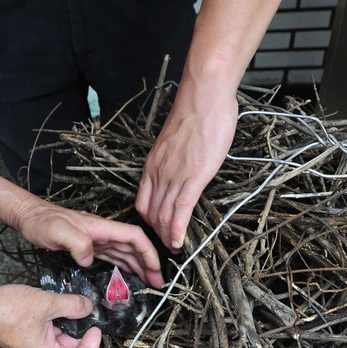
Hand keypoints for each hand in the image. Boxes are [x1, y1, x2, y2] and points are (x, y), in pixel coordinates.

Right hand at [0, 285, 100, 347]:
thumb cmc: (5, 311)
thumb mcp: (47, 304)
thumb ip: (72, 306)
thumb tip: (89, 307)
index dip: (92, 347)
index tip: (93, 328)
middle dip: (81, 331)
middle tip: (84, 310)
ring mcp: (34, 346)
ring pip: (61, 339)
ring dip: (68, 322)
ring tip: (67, 303)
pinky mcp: (28, 336)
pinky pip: (50, 332)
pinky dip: (56, 319)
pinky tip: (54, 303)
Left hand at [14, 202, 163, 288]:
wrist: (29, 217)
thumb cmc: (42, 221)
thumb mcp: (58, 231)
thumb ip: (77, 243)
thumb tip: (90, 259)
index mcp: (101, 227)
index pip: (134, 236)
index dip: (148, 252)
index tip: (155, 268)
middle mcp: (102, 232)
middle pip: (133, 247)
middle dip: (148, 263)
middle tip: (158, 283)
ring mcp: (96, 239)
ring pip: (124, 253)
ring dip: (138, 266)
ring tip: (148, 282)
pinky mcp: (88, 247)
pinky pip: (112, 256)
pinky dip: (123, 266)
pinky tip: (128, 275)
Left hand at [136, 91, 237, 251]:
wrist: (204, 97)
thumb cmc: (196, 114)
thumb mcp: (177, 143)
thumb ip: (176, 160)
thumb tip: (183, 169)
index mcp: (152, 165)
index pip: (142, 203)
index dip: (149, 222)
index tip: (159, 232)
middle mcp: (158, 173)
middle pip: (151, 214)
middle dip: (158, 236)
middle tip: (168, 247)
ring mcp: (174, 175)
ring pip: (164, 216)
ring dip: (168, 238)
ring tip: (175, 250)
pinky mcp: (192, 176)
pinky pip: (181, 210)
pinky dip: (178, 230)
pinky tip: (180, 243)